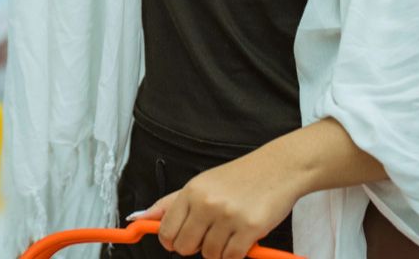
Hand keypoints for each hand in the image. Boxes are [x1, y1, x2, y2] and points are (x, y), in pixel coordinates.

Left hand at [138, 147, 300, 258]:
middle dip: (196, 247)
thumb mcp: (201, 184)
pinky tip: (242, 238)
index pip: (166, 231)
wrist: (278, 168)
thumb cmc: (239, 177)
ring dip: (219, 250)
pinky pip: (231, 257)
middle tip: (210, 234)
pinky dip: (236, 253)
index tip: (182, 239)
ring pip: (210, 254)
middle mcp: (207, 203)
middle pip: (185, 247)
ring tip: (229, 231)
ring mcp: (229, 216)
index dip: (172, 241)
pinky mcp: (250, 228)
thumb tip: (139, 219)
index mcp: (191, 191)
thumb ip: (170, 204)